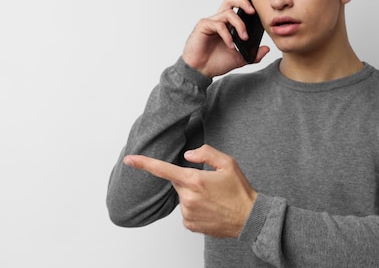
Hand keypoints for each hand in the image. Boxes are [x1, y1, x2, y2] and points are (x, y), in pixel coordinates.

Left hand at [123, 145, 256, 237]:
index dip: (144, 163)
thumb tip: (188, 155)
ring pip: (182, 197)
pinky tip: (210, 208)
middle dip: (190, 180)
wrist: (249, 218)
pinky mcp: (190, 225)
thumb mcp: (228, 163)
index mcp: (195, 180)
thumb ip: (206, 153)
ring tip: (214, 198)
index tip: (129, 159)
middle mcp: (188, 198)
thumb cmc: (240, 190)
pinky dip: (195, 208)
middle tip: (210, 184)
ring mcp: (188, 213)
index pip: (163, 170)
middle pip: (178, 182)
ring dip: (193, 195)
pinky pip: (186, 211)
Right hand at [182, 0, 269, 77]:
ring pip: (228, 13)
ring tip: (243, 37)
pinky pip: (218, 25)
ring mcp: (210, 22)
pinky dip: (227, 35)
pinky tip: (230, 46)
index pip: (237, 9)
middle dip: (243, 3)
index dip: (247, 7)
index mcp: (227, 26)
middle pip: (230, 2)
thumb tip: (266, 49)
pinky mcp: (203, 26)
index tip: (258, 15)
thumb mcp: (240, 59)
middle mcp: (219, 21)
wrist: (200, 71)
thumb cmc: (215, 63)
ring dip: (239, 24)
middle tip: (253, 12)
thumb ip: (253, 55)